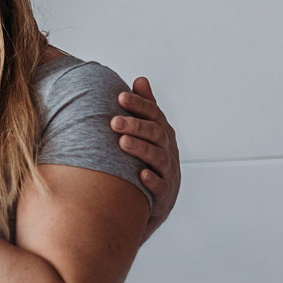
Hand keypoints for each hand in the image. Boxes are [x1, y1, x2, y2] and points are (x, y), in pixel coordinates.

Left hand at [114, 76, 179, 232]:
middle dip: (136, 126)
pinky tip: (141, 175)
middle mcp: (169, 150)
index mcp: (163, 133)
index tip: (120, 97)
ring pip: (159, 158)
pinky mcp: (165, 195)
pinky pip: (161, 187)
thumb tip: (141, 79)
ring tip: (122, 142)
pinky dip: (152, 180)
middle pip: (156, 134)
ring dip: (141, 149)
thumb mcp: (149, 134)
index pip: (154, 114)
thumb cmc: (149, 161)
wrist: (154, 203)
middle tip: (113, 121)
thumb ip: (146, 109)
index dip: (139, 105)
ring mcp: (169, 173)